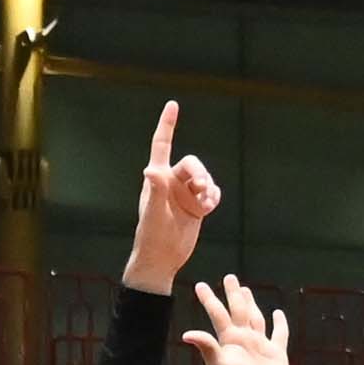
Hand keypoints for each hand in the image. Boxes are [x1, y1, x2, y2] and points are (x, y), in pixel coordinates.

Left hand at [125, 101, 220, 293]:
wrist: (162, 258)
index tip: (173, 105)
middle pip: (193, 164)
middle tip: (201, 188)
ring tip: (205, 202)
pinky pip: (211, 193)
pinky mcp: (196, 207)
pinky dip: (213, 197)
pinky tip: (208, 207)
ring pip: (205, 178)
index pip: (162, 145)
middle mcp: (171, 182)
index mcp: (157, 178)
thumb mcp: (154, 213)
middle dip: (200, 172)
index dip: (167, 125)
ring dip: (209, 186)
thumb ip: (156, 190)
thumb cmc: (152, 236)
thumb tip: (150, 170)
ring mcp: (184, 194)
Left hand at [181, 273, 290, 364]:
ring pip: (255, 318)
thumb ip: (206, 346)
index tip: (200, 285)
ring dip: (251, 304)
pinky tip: (278, 313)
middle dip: (233, 294)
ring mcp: (260, 345)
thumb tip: (186, 334)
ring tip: (245, 290)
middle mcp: (243, 339)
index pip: (218, 314)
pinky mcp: (276, 353)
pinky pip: (280, 335)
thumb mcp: (217, 363)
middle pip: (237, 310)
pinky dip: (280, 324)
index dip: (209, 300)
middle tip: (229, 277)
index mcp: (229, 339)